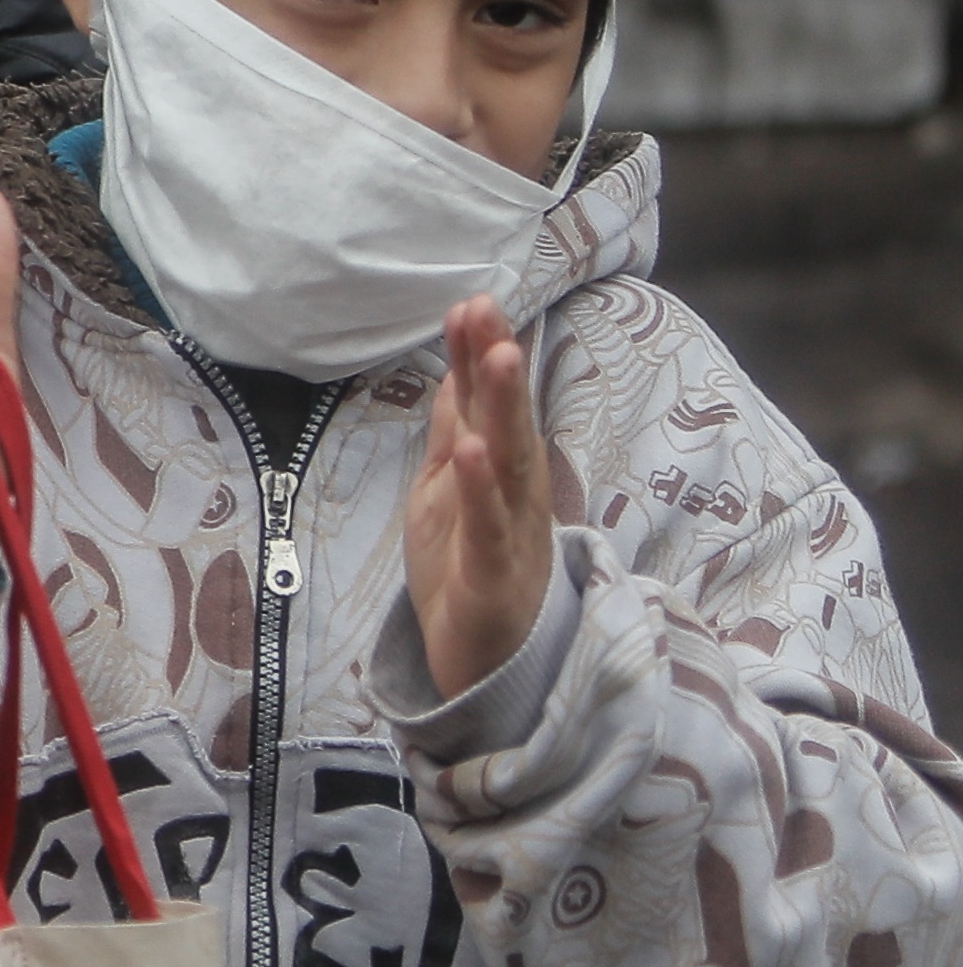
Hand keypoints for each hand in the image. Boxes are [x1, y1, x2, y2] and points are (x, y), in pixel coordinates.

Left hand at [403, 296, 555, 696]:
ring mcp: (510, 535)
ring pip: (509, 465)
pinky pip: (488, 528)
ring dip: (503, 411)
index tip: (472, 302)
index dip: (481, 355)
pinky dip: (481, 489)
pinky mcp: (493, 577)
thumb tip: (457, 372)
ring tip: (497, 358)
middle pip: (508, 422)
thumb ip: (455, 433)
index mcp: (501, 474)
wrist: (486, 664)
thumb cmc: (470, 570)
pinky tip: (471, 452)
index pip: (490, 404)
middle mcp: (516, 496)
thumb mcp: (449, 491)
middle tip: (488, 308)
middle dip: (498, 365)